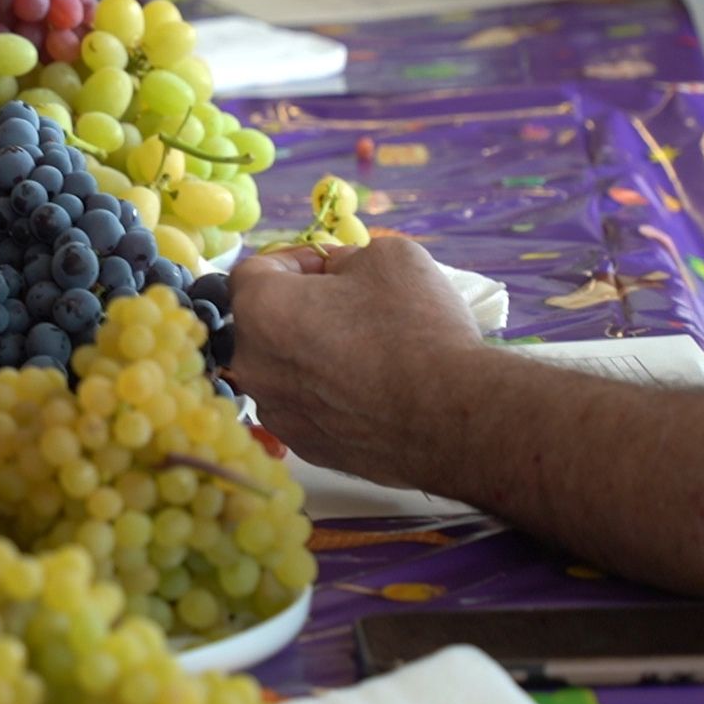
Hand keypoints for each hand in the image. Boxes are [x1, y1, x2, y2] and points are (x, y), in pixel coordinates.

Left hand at [228, 239, 483, 486]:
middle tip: (351, 307)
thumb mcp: (386, 257)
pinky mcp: (304, 447)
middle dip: (300, 308)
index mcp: (259, 309)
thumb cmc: (414, 326)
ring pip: (283, 369)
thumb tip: (334, 275)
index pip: (254, 271)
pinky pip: (305, 407)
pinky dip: (327, 395)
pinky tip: (370, 391)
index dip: (294, 260)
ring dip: (311, 354)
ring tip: (365, 352)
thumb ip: (344, 258)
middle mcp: (252, 365)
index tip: (330, 266)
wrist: (452, 418)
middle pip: (264, 323)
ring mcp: (276, 412)